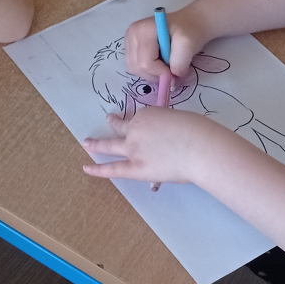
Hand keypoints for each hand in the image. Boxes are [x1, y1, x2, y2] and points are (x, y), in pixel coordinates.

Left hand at [81, 106, 233, 186]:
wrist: (198, 146)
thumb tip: (169, 145)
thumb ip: (169, 130)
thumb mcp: (181, 121)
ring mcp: (133, 148)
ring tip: (87, 143)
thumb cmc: (197, 131)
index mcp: (148, 114)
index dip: (145, 124)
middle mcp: (136, 129)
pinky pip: (113, 168)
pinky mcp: (135, 168)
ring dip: (97, 143)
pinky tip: (87, 168)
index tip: (151, 127)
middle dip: (114, 123)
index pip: (142, 120)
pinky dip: (98, 169)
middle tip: (109, 120)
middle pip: (121, 126)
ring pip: (110, 144)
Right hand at [124, 4, 210, 81]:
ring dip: (152, 73)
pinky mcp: (131, 46)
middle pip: (137, 67)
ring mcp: (130, 40)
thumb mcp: (189, 44)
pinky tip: (159, 62)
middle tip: (172, 70)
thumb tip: (171, 80)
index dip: (161, 72)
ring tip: (166, 64)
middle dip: (156, 74)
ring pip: (135, 69)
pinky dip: (148, 70)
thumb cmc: (190, 30)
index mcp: (142, 30)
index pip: (145, 62)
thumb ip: (179, 63)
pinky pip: (135, 67)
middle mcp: (132, 34)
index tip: (176, 72)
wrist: (190, 22)